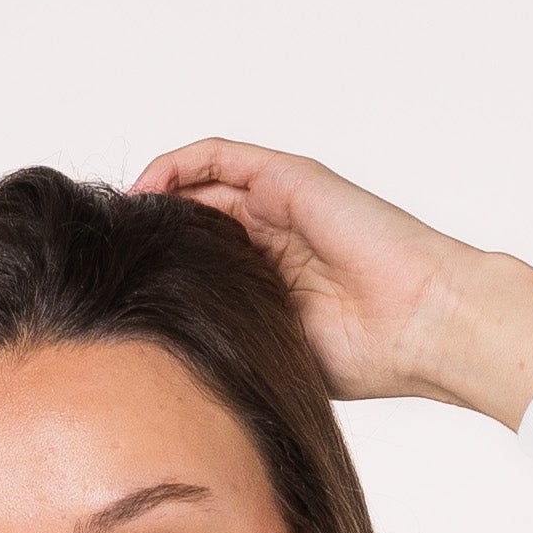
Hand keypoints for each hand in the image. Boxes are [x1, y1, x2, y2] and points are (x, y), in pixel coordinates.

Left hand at [129, 140, 532, 427]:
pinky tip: (144, 191)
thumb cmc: (372, 356)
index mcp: (277, 279)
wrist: (426, 323)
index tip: (118, 294)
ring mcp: (282, 202)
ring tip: (117, 222)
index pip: (206, 260)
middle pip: (197, 218)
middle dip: (151, 234)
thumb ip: (237, 341)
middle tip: (105, 255)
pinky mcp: (287, 177)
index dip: (163, 270)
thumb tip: (171, 375)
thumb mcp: (281, 353)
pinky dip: (176, 166)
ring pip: (202, 185)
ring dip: (155, 198)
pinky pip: (217, 157)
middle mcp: (277, 235)